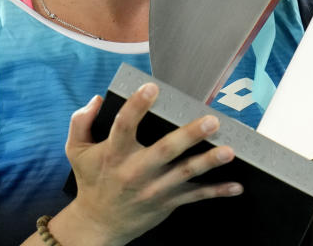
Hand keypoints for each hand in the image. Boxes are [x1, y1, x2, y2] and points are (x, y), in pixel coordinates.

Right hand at [58, 83, 242, 244]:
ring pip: (185, 173)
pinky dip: (217, 191)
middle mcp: (136, 171)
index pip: (124, 126)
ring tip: (229, 151)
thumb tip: (97, 100)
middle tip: (211, 121)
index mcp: (114, 154)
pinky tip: (236, 185)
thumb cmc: (92, 181)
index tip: (152, 87)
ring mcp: (155, 189)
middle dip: (189, 136)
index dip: (137, 106)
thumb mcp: (76, 151)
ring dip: (208, 162)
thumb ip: (81, 122)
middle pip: (165, 151)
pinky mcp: (168, 202)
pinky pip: (196, 197)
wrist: (99, 224)